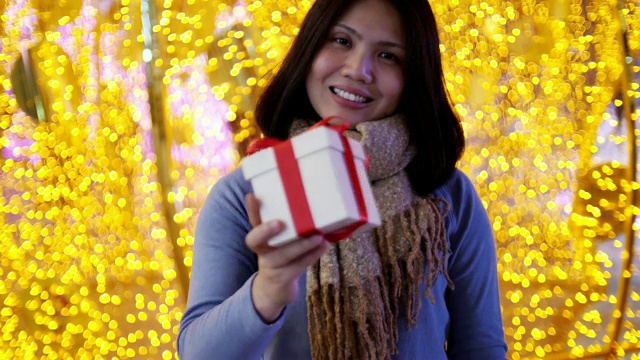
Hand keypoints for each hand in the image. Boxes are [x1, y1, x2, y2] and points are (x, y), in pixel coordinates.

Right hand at [245, 193, 327, 322]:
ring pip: (283, 255)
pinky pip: (298, 266)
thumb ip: (288, 226)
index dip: (251, 210)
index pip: (252, 221)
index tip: (252, 196)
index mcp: (260, 238)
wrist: (274, 290)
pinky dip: (312, 255)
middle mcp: (262, 251)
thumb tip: (311, 201)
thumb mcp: (279, 242)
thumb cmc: (281, 256)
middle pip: (255, 241)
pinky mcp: (283, 278)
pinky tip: (324, 246)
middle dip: (265, 231)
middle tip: (280, 222)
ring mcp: (271, 266)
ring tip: (318, 236)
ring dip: (302, 245)